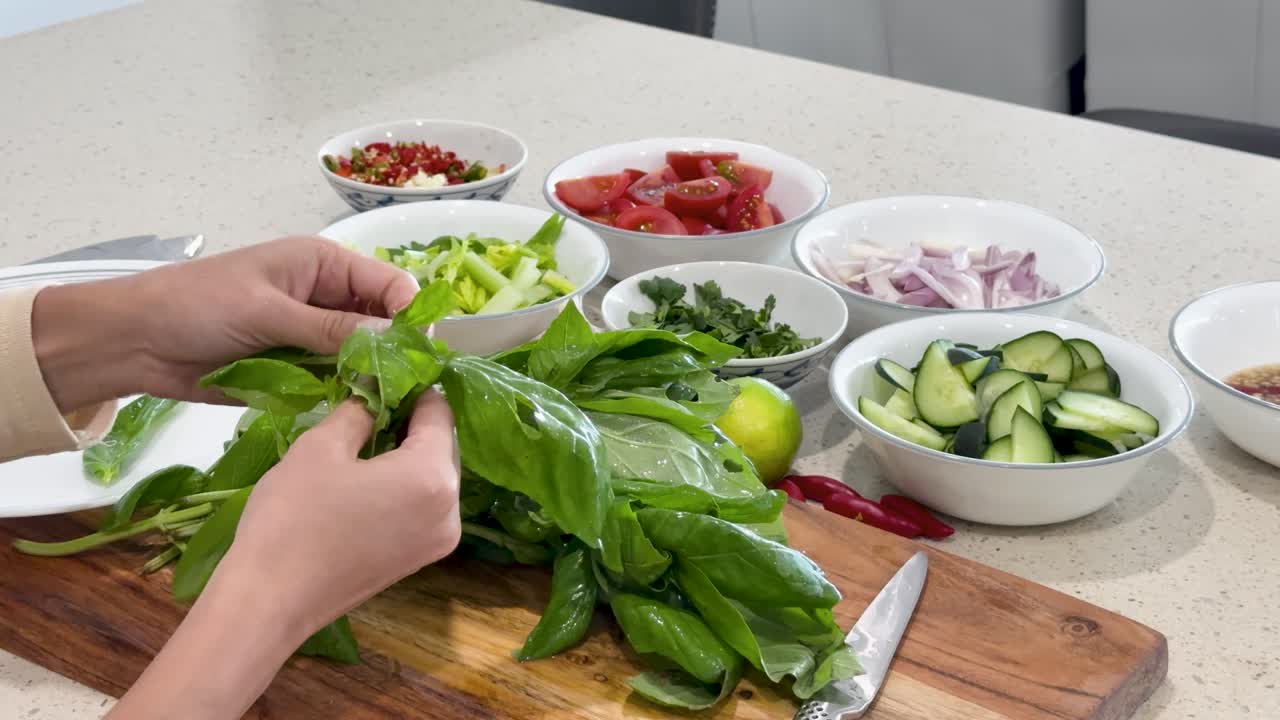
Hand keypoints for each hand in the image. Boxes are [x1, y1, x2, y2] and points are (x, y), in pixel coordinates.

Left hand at [32, 236, 419, 410]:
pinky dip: (343, 395)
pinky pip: (335, 382)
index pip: (390, 285)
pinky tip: (354, 413)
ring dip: (369, 378)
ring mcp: (313, 335)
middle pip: (383, 324)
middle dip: (393, 352)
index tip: (417, 355)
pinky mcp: (297, 369)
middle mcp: (327, 297)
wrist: (137, 342)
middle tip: (404, 389)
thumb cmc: (198, 306)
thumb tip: (391, 338)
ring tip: (382, 406)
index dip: (409, 316)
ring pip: (363, 357)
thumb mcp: (267, 311)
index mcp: (325, 265)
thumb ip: (330, 327)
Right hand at [230, 390, 462, 633]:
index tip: (387, 373)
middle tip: (373, 403)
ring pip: (436, 478)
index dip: (414, 388)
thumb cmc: (293, 517)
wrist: (270, 600)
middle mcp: (451, 510)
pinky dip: (406, 485)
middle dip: (413, 423)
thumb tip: (373, 389)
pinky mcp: (420, 559)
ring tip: (367, 437)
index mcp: (433, 476)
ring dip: (410, 454)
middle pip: (443, 447)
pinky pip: (425, 506)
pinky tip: (370, 476)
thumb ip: (359, 412)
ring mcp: (439, 540)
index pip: (438, 413)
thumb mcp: (321, 447)